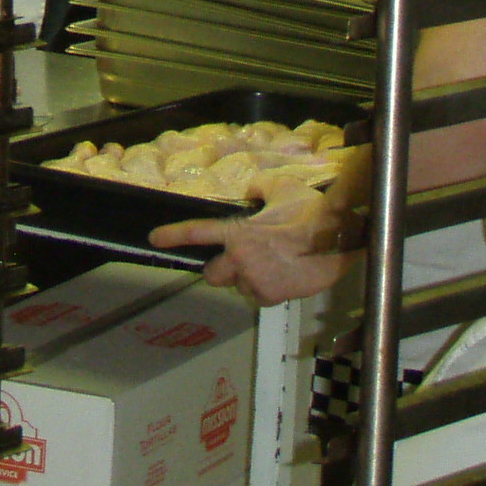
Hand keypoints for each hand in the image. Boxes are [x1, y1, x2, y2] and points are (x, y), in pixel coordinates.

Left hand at [149, 202, 352, 307]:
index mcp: (236, 231)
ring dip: (251, 279)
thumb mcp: (280, 188)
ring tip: (275, 265)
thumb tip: (252, 190)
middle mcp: (238, 258)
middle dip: (222, 271)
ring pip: (240, 287)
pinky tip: (285, 276)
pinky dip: (269, 290)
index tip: (153, 239)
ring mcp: (252, 279)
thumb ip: (259, 189)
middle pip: (212, 275)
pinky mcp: (268, 297)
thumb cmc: (306, 212)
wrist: (332, 239)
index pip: (197, 232)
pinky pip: (260, 297)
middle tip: (241, 262)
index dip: (173, 235)